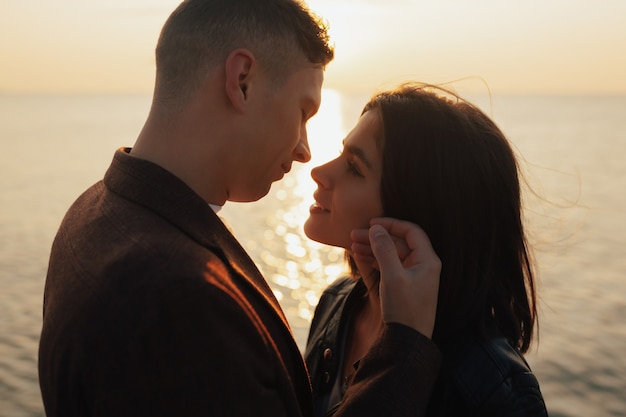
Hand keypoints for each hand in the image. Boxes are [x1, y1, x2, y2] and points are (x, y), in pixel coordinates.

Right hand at [351, 218, 440, 337]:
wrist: (407, 341)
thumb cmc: (404, 309)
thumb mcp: (392, 276)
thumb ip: (384, 250)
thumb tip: (376, 228)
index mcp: (427, 260)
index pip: (410, 231)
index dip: (390, 224)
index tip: (371, 223)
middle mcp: (423, 265)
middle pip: (399, 242)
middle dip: (377, 237)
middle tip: (355, 235)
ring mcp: (414, 276)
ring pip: (393, 254)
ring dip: (374, 248)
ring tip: (353, 246)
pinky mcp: (406, 286)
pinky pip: (391, 266)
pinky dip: (376, 261)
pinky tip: (361, 258)